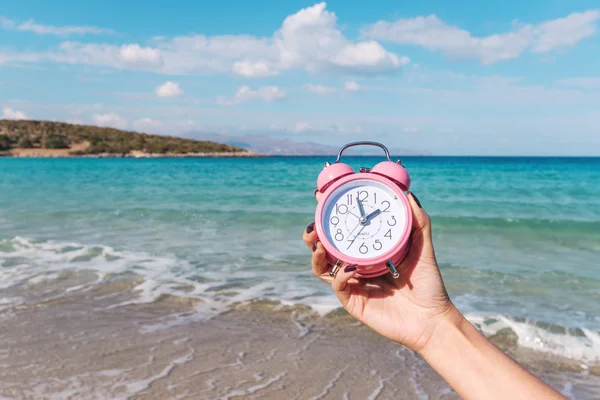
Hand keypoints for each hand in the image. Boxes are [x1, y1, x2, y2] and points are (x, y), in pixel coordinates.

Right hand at [303, 192, 453, 352]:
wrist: (432, 319)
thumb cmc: (428, 284)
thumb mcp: (423, 248)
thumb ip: (418, 222)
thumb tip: (409, 195)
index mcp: (367, 252)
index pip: (341, 232)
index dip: (328, 217)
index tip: (321, 198)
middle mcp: (355, 266)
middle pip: (323, 248)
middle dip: (313, 236)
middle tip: (314, 225)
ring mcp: (352, 284)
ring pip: (322, 268)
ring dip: (317, 255)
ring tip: (320, 244)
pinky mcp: (353, 302)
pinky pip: (338, 285)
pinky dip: (341, 274)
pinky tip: (350, 267)